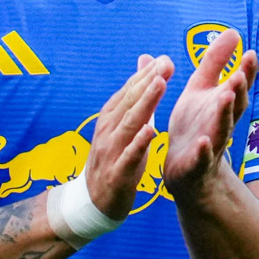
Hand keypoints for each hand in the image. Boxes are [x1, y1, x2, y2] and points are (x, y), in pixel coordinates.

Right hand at [84, 56, 173, 219]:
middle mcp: (109, 129)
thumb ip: (136, 95)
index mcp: (112, 116)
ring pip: (130, 122)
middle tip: (166, 63)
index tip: (165, 58)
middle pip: (130, 101)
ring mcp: (111, 150)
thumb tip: (146, 63)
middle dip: (148, 81)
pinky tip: (150, 131)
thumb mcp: (123, 124)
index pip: (130, 90)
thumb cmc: (114, 157)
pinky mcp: (117, 173)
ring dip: (144, 103)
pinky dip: (138, 143)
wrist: (93, 201)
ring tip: (159, 85)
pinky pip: (128, 156)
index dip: (147, 74)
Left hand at [159, 29, 258, 200]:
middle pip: (234, 107)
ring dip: (224, 114)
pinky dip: (204, 151)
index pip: (237, 87)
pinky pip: (202, 158)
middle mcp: (221, 124)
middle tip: (240, 74)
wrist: (184, 170)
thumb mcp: (202, 89)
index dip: (246, 72)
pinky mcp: (196, 165)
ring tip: (226, 97)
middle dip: (238, 91)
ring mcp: (211, 145)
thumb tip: (234, 32)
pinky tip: (203, 142)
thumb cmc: (195, 124)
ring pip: (221, 130)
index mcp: (222, 105)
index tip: (250, 53)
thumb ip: (216, 62)